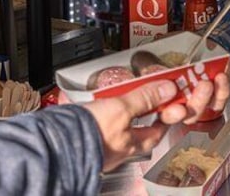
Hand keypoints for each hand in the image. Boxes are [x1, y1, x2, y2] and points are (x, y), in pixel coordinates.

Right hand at [84, 79, 221, 170]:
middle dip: (154, 101)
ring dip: (134, 100)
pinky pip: (113, 117)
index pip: (166, 123)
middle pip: (149, 120)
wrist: (53, 144)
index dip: (174, 106)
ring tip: (134, 86)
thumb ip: (145, 98)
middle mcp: (126, 144)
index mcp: (138, 143)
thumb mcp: (121, 110)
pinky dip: (116, 104)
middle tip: (158, 84)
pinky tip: (111, 96)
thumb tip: (168, 89)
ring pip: (130, 117)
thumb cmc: (86, 136)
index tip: (176, 90)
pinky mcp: (95, 132)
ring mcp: (111, 140)